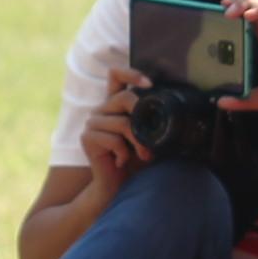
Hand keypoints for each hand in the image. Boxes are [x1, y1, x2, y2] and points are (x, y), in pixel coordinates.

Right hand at [77, 71, 150, 191]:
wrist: (116, 185)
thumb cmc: (135, 159)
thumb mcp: (147, 136)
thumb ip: (151, 121)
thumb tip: (170, 111)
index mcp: (115, 103)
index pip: (116, 75)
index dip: (131, 73)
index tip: (149, 84)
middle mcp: (101, 109)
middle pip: (124, 97)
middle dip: (143, 115)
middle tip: (154, 136)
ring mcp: (92, 123)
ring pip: (122, 123)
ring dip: (139, 142)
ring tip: (145, 156)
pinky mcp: (87, 138)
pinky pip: (113, 140)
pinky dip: (124, 153)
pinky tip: (121, 162)